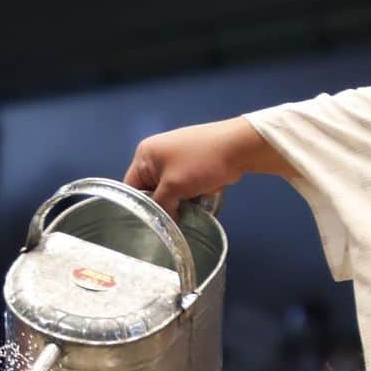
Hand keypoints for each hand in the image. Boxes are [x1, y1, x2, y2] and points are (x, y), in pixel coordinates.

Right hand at [124, 117, 296, 216]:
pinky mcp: (192, 161)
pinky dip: (190, 193)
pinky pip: (183, 184)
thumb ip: (160, 207)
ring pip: (168, 189)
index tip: (148, 223)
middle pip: (150, 189)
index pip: (131, 188)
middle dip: (162, 204)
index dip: (138, 207)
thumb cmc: (200, 164)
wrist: (239, 147)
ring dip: (178, 200)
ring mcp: (175, 156)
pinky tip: (199, 199)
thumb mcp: (173, 188)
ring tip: (189, 209)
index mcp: (144, 154)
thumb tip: (164, 222)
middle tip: (170, 219)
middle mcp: (156, 153)